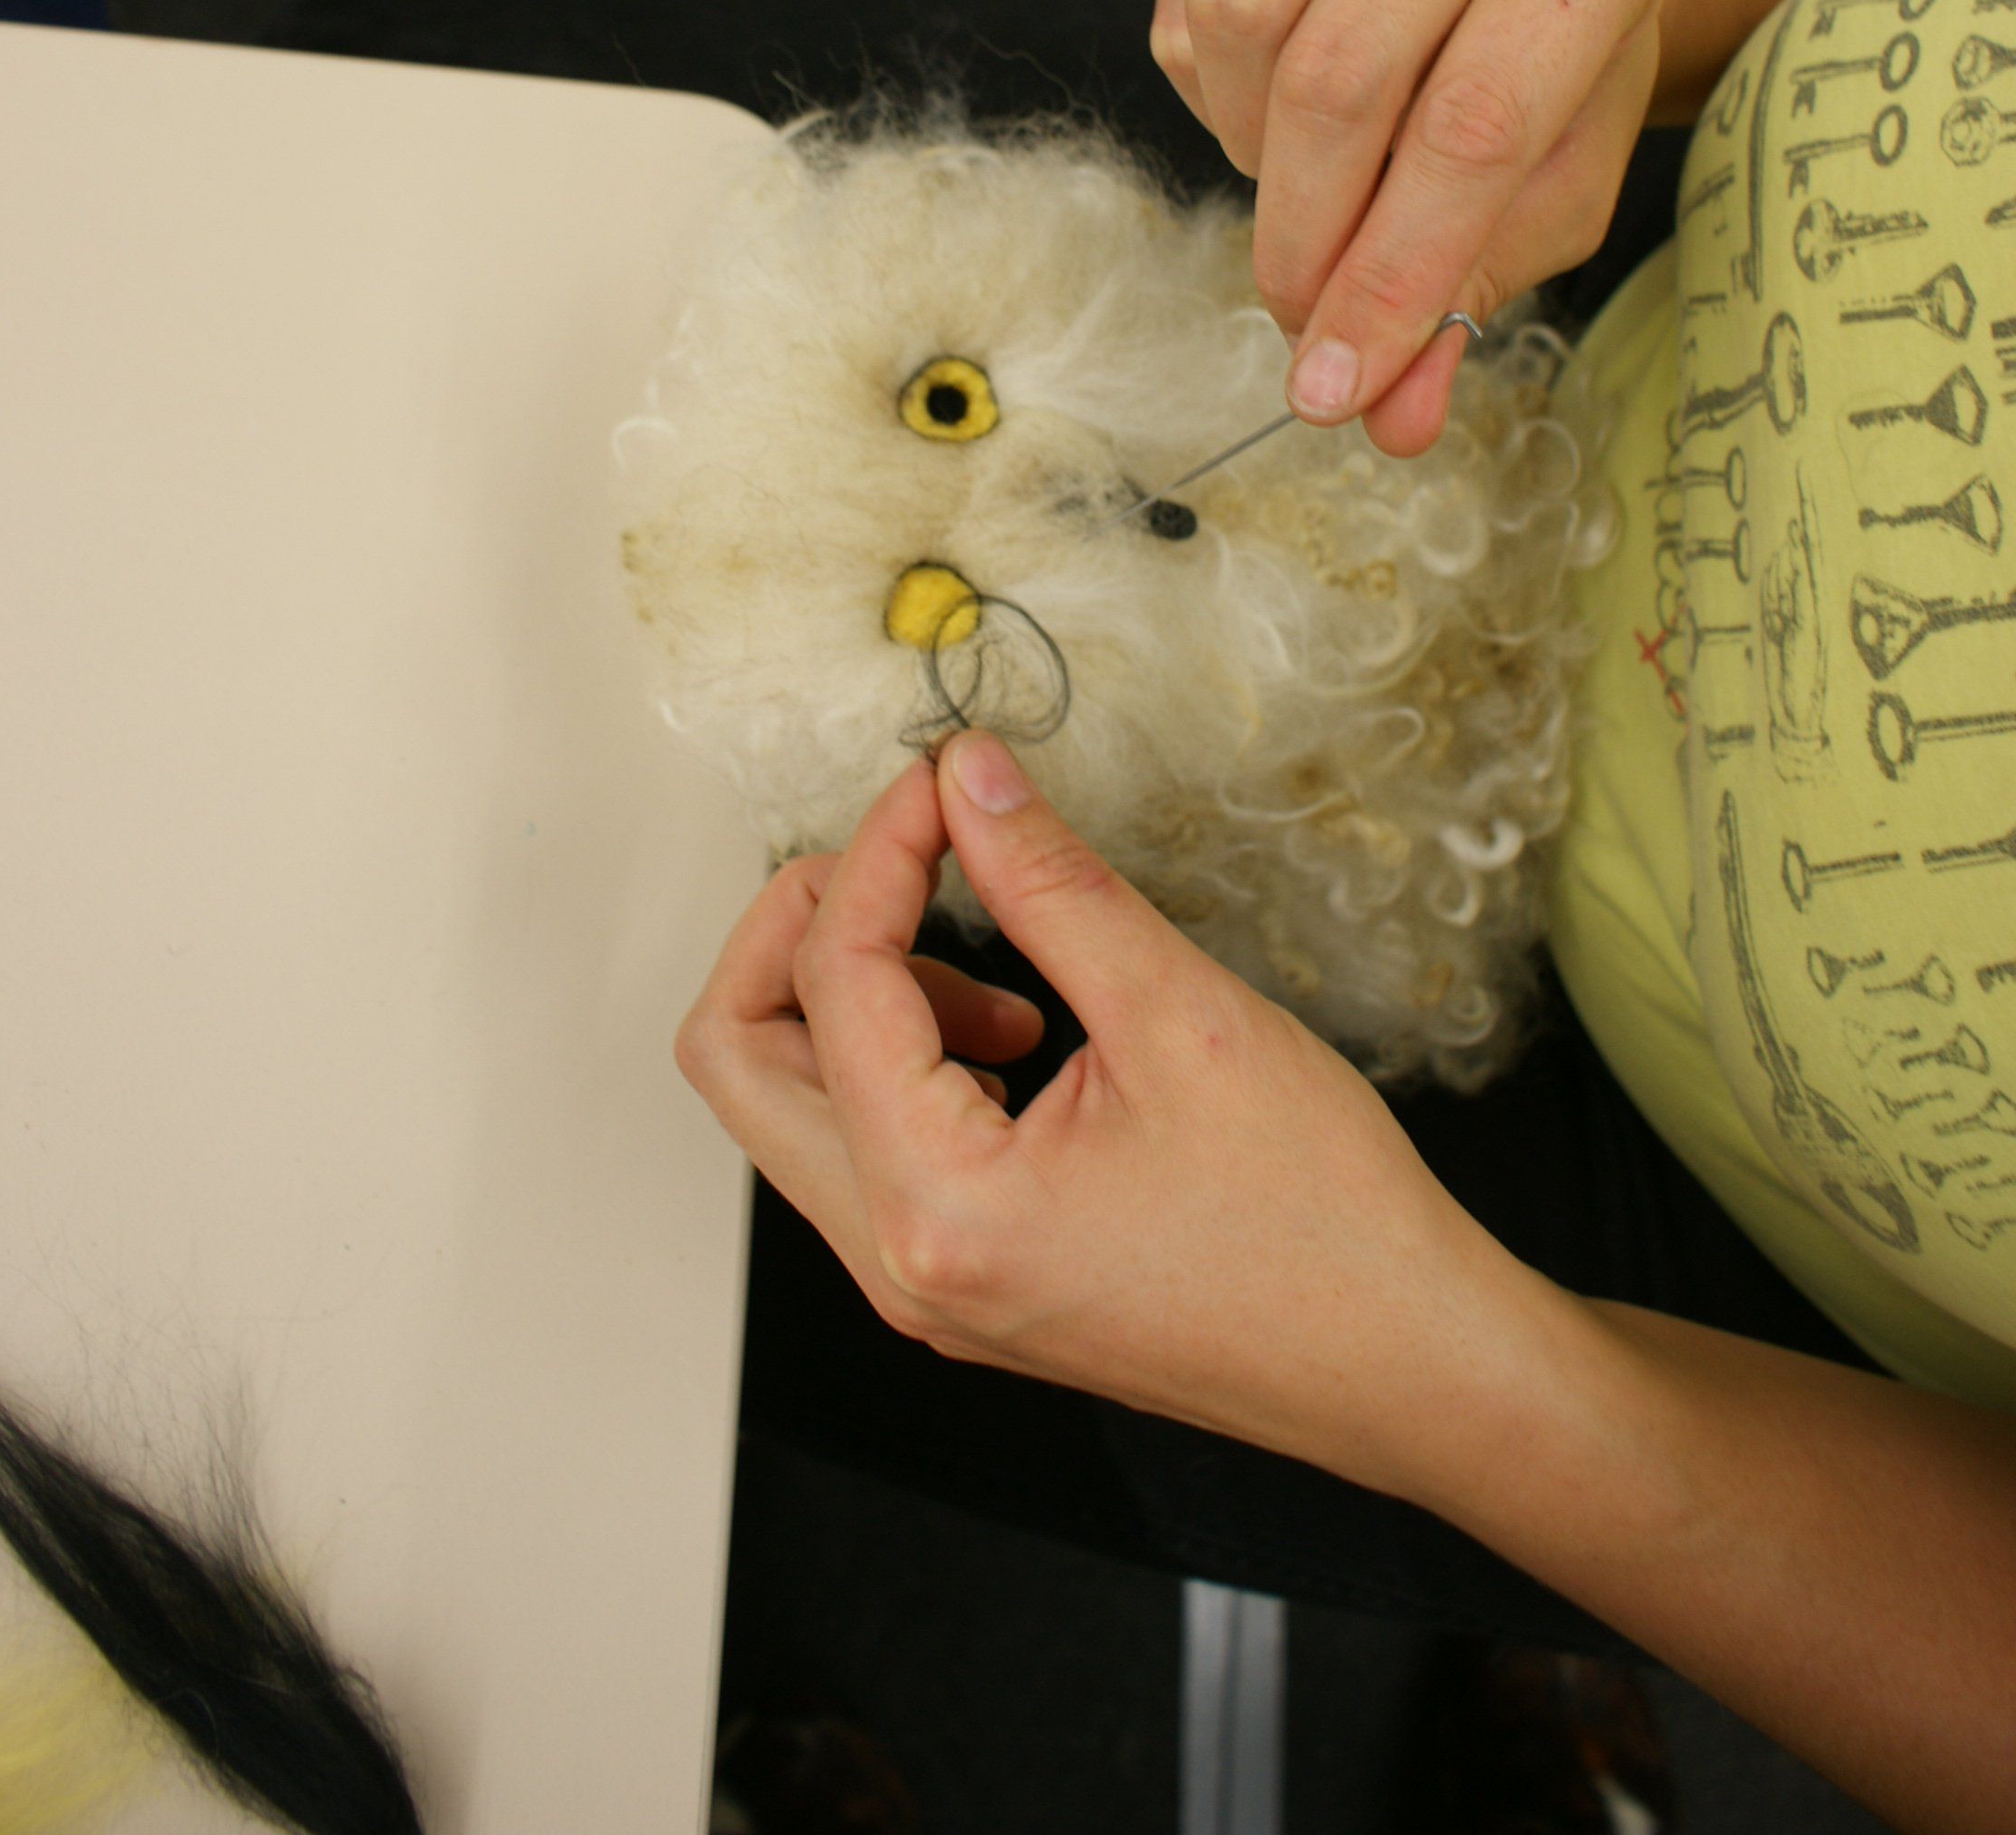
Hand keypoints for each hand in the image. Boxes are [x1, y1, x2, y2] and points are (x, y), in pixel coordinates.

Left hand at [676, 735, 1570, 1506]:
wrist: (1403, 1362)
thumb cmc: (1319, 1218)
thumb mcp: (1183, 1014)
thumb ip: (1051, 882)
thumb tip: (965, 778)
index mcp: (938, 1203)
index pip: (834, 975)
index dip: (883, 847)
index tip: (948, 781)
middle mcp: (899, 1262)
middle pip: (736, 1056)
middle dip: (802, 923)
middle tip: (909, 857)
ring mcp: (921, 1284)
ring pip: (787, 1106)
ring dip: (852, 998)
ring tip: (995, 970)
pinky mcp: (959, 1282)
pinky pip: (859, 1151)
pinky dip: (896, 1061)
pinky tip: (1019, 1033)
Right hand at [1151, 0, 1667, 454]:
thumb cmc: (1553, 77)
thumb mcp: (1549, 195)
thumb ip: (1465, 301)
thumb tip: (1386, 418)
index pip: (1472, 128)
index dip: (1391, 274)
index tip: (1338, 385)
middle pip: (1339, 79)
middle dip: (1306, 238)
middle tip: (1304, 320)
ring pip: (1241, 17)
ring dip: (1256, 147)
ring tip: (1313, 175)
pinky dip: (1214, 90)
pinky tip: (1277, 101)